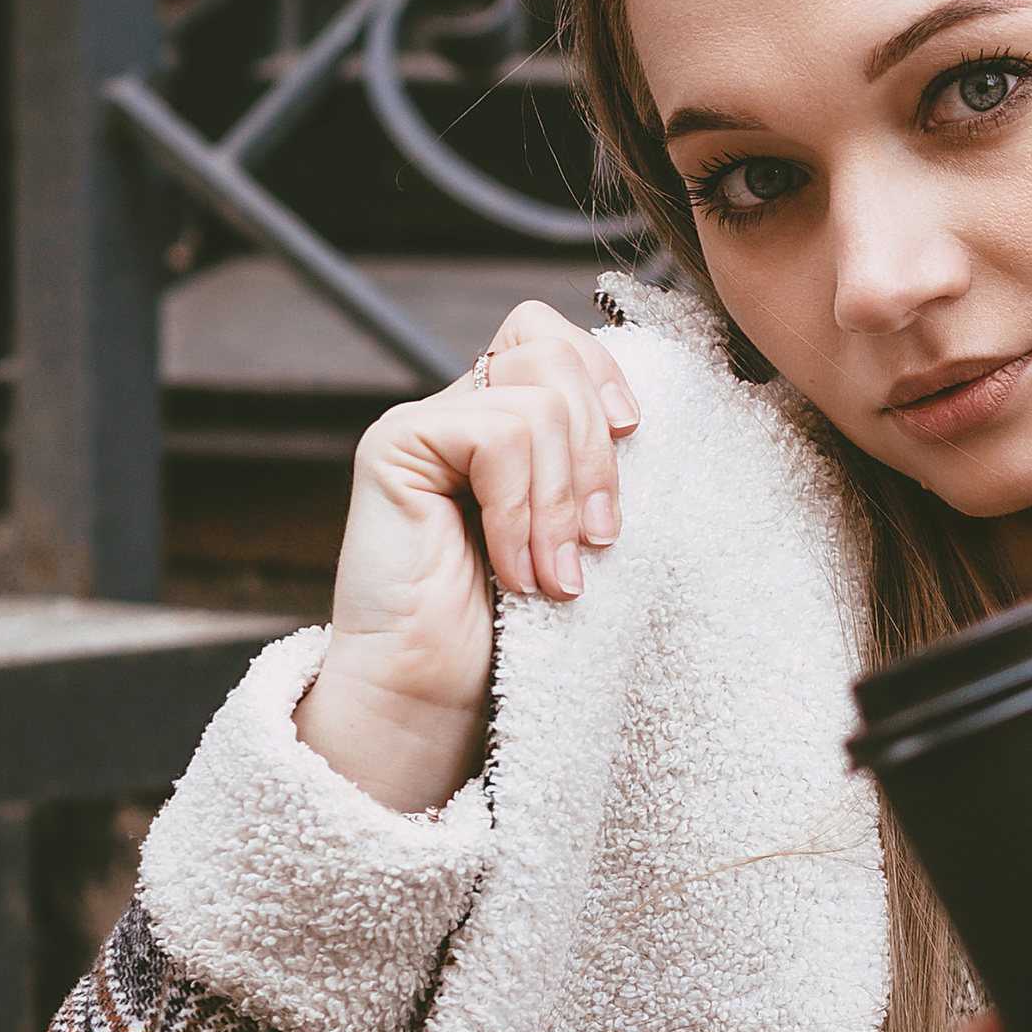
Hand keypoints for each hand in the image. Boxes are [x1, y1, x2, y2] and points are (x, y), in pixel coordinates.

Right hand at [293, 302, 641, 814]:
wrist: (428, 696)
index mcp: (499, 421)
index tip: (633, 433)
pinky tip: (515, 574)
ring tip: (555, 576)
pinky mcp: (395, 445)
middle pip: (549, 354)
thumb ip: (583, 467)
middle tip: (598, 542)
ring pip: (535, 403)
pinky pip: (495, 438)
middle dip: (594, 452)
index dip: (600, 370)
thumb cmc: (505, 632)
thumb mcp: (570, 533)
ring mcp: (422, 424)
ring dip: (560, 502)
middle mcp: (457, 411)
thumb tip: (636, 415)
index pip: (549, 335)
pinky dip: (521, 512)